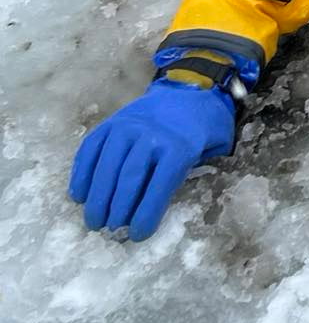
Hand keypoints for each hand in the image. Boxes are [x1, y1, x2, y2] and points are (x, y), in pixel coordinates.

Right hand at [69, 81, 235, 239]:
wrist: (191, 87)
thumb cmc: (203, 127)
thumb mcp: (214, 150)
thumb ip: (193, 176)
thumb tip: (170, 211)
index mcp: (180, 147)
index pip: (159, 186)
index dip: (146, 213)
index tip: (136, 235)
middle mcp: (150, 135)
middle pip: (128, 178)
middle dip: (117, 209)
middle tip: (110, 230)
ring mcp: (128, 126)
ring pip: (106, 165)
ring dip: (97, 197)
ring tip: (94, 220)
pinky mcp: (112, 121)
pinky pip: (92, 148)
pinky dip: (82, 172)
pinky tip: (80, 194)